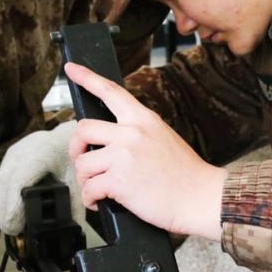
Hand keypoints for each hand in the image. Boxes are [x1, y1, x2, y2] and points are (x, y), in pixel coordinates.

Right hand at [0, 120, 83, 234]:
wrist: (69, 136)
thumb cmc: (74, 156)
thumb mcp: (76, 180)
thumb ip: (75, 204)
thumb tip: (72, 228)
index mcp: (42, 154)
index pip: (19, 180)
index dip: (14, 205)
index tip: (15, 225)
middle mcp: (24, 150)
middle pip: (5, 182)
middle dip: (5, 210)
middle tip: (12, 230)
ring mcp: (15, 151)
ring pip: (0, 180)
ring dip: (2, 204)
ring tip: (10, 223)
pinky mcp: (11, 154)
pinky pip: (2, 176)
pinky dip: (4, 195)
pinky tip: (9, 207)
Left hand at [65, 62, 225, 240]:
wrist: (200, 196)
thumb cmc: (185, 174)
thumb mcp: (164, 137)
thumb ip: (137, 132)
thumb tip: (111, 141)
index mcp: (144, 119)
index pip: (110, 91)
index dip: (87, 77)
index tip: (72, 68)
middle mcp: (131, 133)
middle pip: (83, 128)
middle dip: (77, 147)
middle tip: (82, 159)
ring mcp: (123, 155)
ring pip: (83, 163)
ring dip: (86, 180)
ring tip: (99, 189)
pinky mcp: (119, 180)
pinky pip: (89, 189)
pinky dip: (91, 200)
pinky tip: (101, 202)